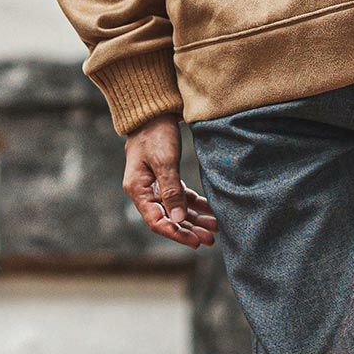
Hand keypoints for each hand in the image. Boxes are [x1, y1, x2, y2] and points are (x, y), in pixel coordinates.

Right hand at [123, 113, 217, 247]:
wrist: (153, 112)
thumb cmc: (155, 133)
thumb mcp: (164, 161)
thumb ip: (171, 190)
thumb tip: (179, 219)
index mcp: (138, 190)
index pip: (156, 221)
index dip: (175, 233)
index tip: (194, 242)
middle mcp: (145, 192)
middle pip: (168, 218)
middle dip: (189, 230)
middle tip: (209, 240)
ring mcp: (156, 186)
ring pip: (177, 210)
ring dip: (195, 220)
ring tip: (215, 229)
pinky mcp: (167, 179)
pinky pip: (182, 198)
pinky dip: (196, 205)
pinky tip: (211, 211)